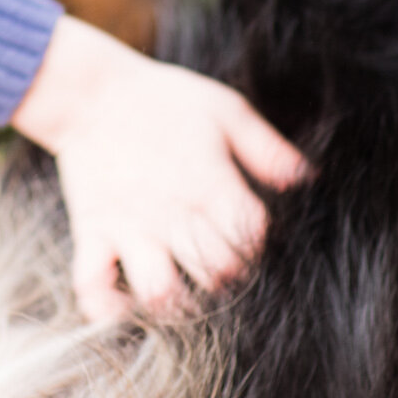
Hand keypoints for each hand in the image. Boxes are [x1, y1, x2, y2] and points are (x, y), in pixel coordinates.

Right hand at [12, 15, 306, 322]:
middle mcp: (172, 213)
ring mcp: (130, 226)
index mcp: (209, 183)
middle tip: (216, 266)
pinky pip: (92, 285)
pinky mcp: (92, 231)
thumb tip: (305, 178)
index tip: (245, 235)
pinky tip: (124, 305)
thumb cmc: (163, 99)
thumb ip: (266, 147)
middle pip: (216, 275)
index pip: (251, 237)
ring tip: (178, 294)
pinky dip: (106, 307)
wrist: (91, 90)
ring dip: (173, 304)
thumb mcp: (224, 108)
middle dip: (224, 278)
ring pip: (159, 292)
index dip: (256, 242)